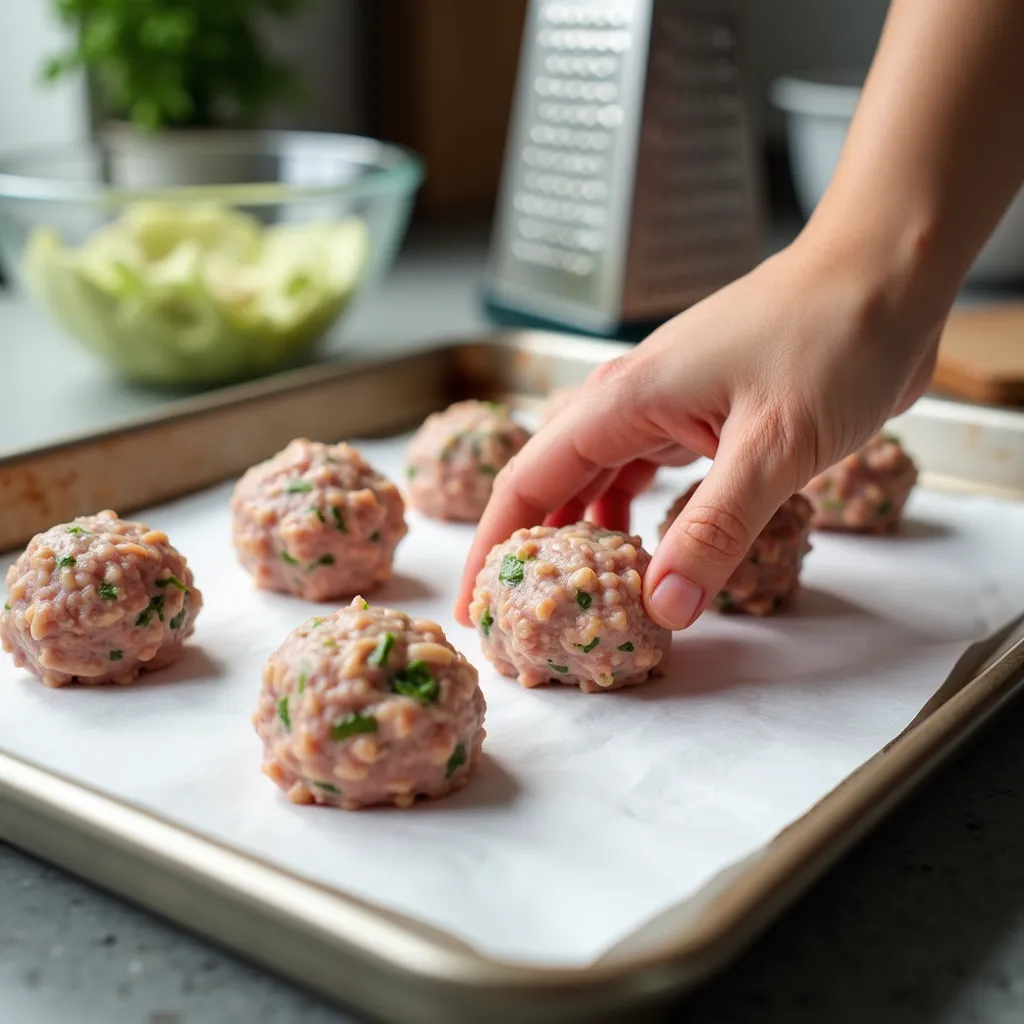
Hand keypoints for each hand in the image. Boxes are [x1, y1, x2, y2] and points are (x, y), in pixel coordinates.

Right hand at [455, 234, 945, 630]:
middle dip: (531, 548)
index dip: (492, 549)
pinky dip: (632, 513)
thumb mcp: (772, 447)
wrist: (887, 273)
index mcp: (623, 401)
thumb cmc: (832, 338)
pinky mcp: (702, 414)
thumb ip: (714, 531)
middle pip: (552, 482)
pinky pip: (643, 471)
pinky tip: (642, 546)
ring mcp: (665, 404)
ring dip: (583, 535)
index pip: (527, 483)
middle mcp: (628, 401)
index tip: (476, 607)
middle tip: (525, 615)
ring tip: (576, 596)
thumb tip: (663, 609)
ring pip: (597, 479)